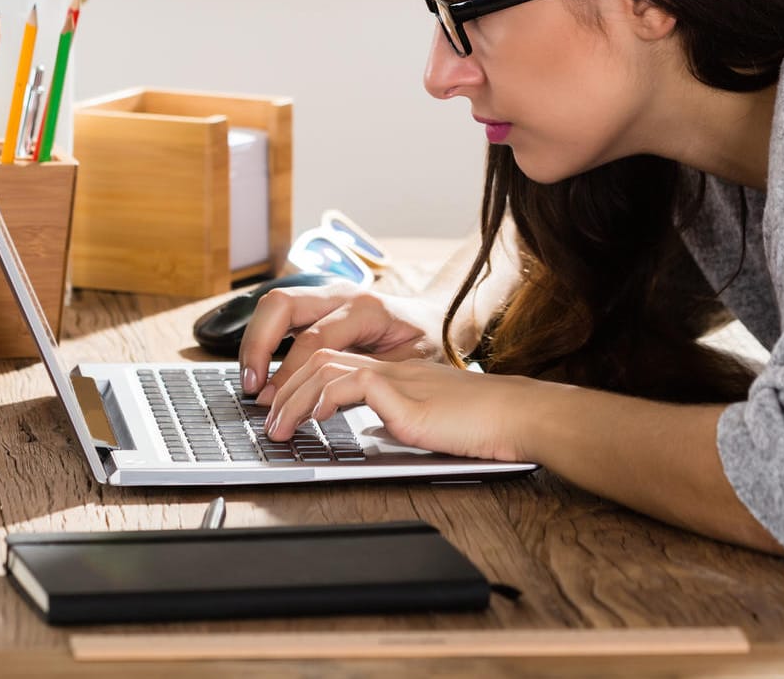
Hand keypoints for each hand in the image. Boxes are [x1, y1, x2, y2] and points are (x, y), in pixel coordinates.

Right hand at [237, 283, 445, 403]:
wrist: (437, 319)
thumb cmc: (425, 343)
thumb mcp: (408, 366)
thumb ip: (369, 379)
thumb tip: (328, 400)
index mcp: (366, 308)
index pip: (313, 338)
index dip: (288, 372)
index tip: (274, 402)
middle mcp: (341, 294)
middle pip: (281, 304)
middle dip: (258, 345)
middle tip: (253, 385)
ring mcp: (328, 295)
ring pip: (275, 304)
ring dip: (256, 341)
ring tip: (252, 380)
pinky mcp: (319, 305)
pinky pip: (282, 314)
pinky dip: (265, 339)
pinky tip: (262, 369)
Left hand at [263, 351, 537, 462]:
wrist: (518, 417)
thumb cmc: (482, 425)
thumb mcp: (428, 421)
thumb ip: (398, 417)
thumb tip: (371, 431)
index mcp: (395, 369)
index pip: (333, 356)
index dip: (298, 378)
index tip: (279, 405)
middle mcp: (391, 364)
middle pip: (318, 353)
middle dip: (283, 384)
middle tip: (266, 417)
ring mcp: (396, 374)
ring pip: (324, 363)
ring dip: (292, 396)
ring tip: (279, 428)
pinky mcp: (404, 393)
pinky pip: (349, 384)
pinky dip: (322, 399)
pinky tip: (313, 421)